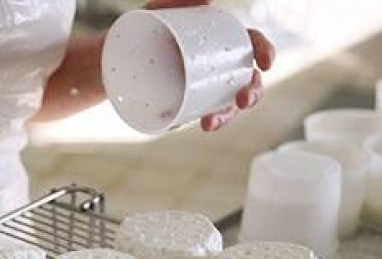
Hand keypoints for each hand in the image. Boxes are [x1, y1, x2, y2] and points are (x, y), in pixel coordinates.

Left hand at [144, 0, 275, 131]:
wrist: (115, 57)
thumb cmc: (143, 28)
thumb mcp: (159, 9)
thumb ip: (181, 0)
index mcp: (222, 39)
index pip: (253, 43)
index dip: (266, 51)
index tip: (265, 63)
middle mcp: (220, 65)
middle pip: (248, 80)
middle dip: (252, 93)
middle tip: (242, 101)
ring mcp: (206, 87)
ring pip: (229, 104)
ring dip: (228, 116)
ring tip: (212, 123)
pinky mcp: (190, 105)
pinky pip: (206, 115)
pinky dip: (209, 121)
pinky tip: (205, 124)